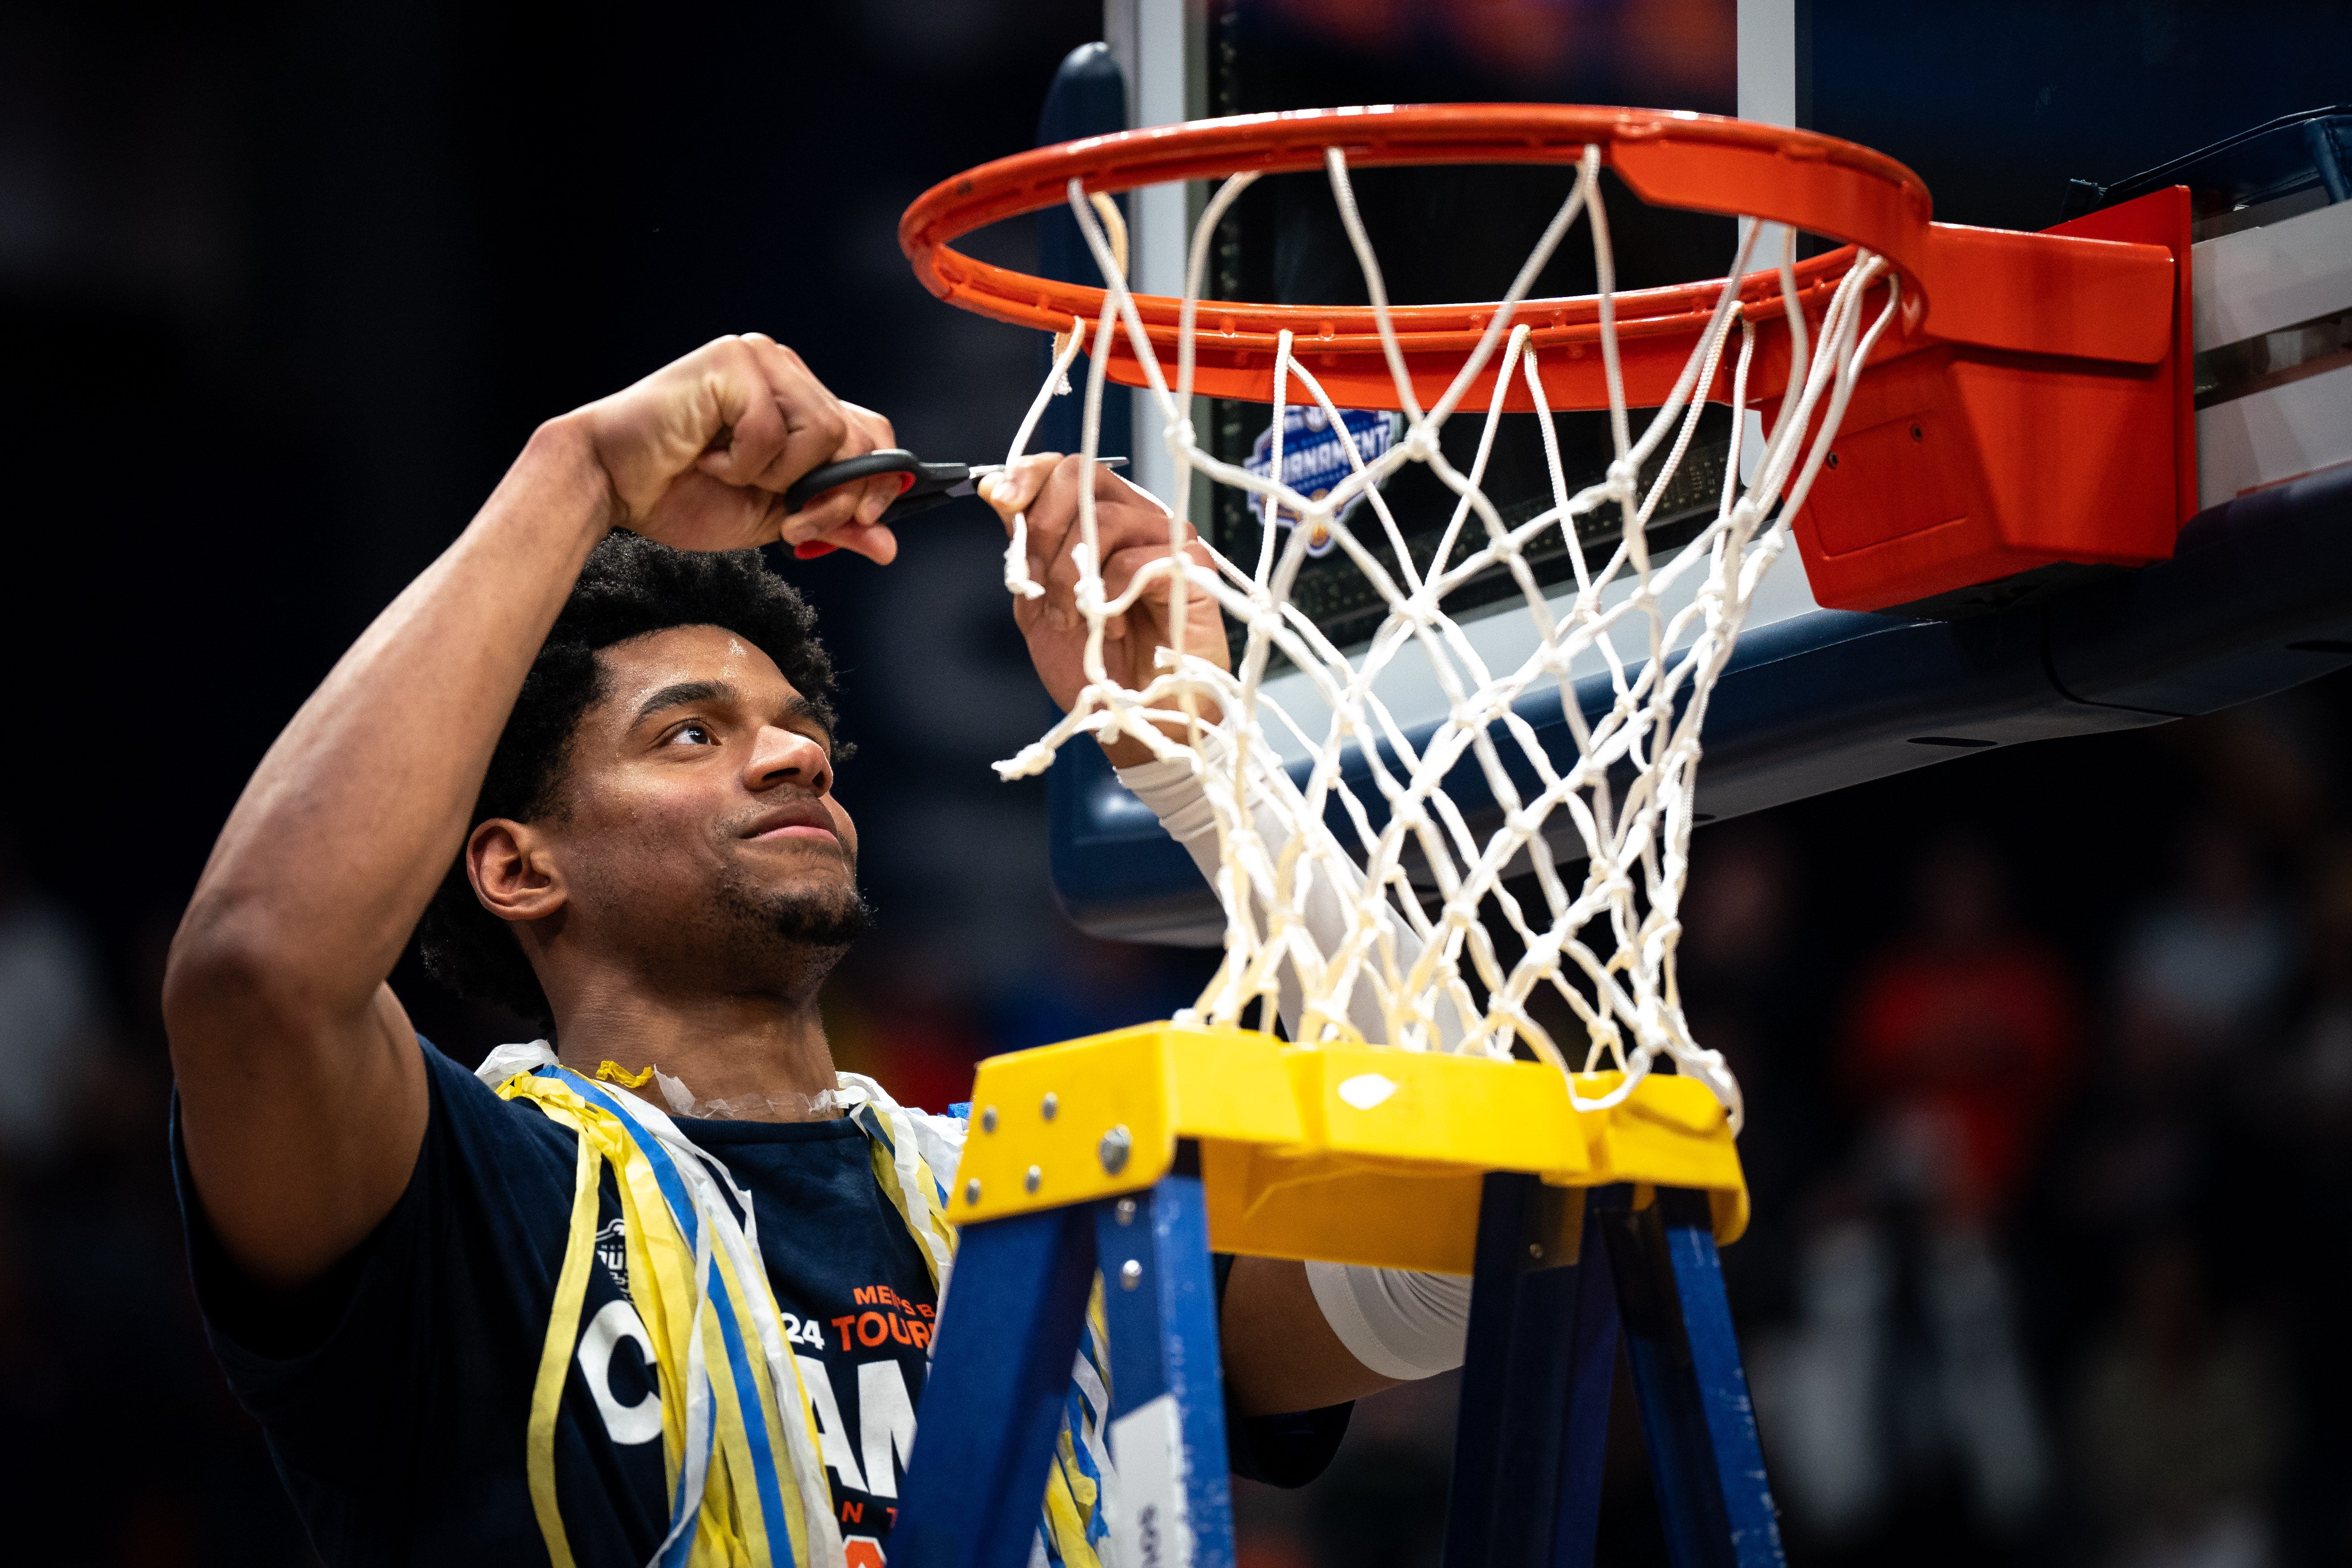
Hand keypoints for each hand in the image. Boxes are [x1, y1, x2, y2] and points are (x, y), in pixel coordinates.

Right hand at [567, 333, 901, 562]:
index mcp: (800, 401)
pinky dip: (742, 462)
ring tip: (730, 474)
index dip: (876, 483)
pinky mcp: (733, 359)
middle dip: (830, 495)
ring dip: (778, 475)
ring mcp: (761, 358)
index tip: (858, 523)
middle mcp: (786, 370)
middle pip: (857, 436)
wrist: (612, 484)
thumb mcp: (775, 518)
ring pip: (823, 431)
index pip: (872, 433)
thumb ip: (831, 522)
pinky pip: (772, 429)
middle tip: (786, 519)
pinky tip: (706, 456)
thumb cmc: (684, 495)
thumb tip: (887, 546)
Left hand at [980, 453, 1230, 764]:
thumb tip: (997, 492)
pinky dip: (1112, 596)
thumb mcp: (1038, 604)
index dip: (1028, 475)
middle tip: (1039, 582)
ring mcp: (1166, 539)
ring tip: (1076, 617)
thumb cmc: (1093, 665)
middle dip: (1044, 528)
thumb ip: (1022, 550)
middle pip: (1083, 476)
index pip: (1064, 468)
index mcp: (1099, 521)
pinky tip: (1113, 625)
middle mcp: (1135, 519)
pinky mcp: (1191, 568)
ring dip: (1072, 574)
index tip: (1001, 500)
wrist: (1133, 718)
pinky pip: (1136, 559)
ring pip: (1105, 517)